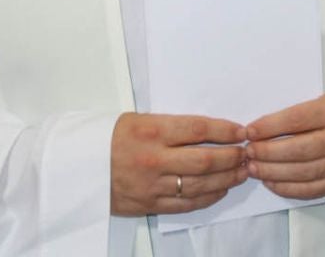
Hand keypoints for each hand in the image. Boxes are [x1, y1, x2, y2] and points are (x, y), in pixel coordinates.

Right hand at [109, 114, 248, 217]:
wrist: (77, 167)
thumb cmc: (109, 138)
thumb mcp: (138, 120)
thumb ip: (172, 125)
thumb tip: (210, 130)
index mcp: (151, 130)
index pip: (199, 129)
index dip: (225, 130)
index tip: (242, 131)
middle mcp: (154, 158)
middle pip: (205, 160)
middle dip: (232, 156)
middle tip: (246, 152)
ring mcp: (152, 185)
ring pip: (199, 184)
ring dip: (226, 178)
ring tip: (241, 171)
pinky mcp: (149, 204)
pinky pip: (186, 204)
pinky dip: (208, 197)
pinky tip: (221, 189)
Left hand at [245, 93, 324, 200]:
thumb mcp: (324, 102)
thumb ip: (297, 115)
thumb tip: (261, 132)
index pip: (296, 120)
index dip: (269, 127)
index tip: (249, 131)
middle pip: (298, 149)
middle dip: (267, 152)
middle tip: (248, 152)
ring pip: (302, 172)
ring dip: (272, 172)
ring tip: (253, 168)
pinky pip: (309, 189)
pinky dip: (286, 188)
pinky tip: (270, 182)